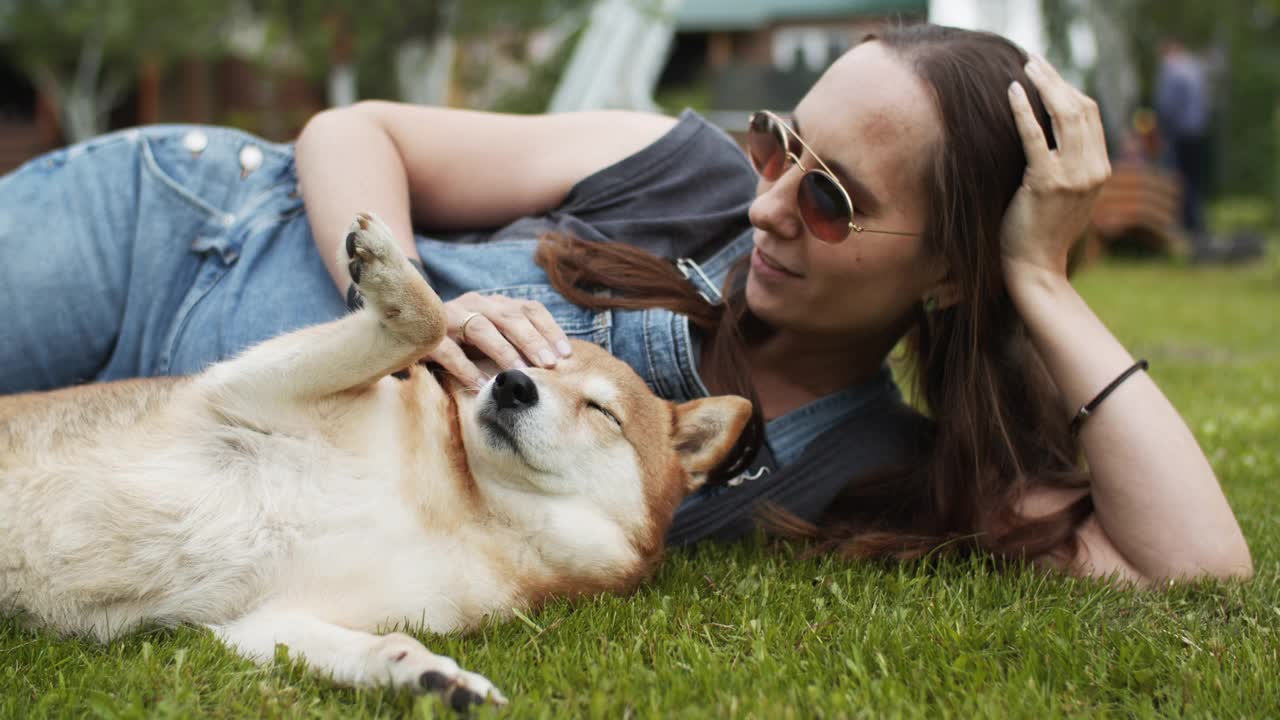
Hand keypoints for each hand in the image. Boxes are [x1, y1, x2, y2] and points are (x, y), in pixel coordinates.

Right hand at [424, 292, 572, 385]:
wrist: (404, 329)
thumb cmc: (457, 340)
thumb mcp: (487, 336)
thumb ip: (511, 342)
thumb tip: (549, 365)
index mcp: (493, 303)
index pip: (528, 308)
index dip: (549, 329)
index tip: (566, 354)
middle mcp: (474, 304)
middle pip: (509, 317)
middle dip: (532, 340)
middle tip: (550, 364)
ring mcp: (449, 317)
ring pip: (481, 329)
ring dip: (505, 352)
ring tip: (521, 374)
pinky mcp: (427, 336)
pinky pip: (450, 351)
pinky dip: (467, 369)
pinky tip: (483, 385)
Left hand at [1002, 55, 1110, 288]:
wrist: (1035, 266)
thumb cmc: (1041, 230)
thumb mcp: (1068, 194)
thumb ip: (1071, 165)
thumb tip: (1055, 134)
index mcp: (1100, 169)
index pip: (1091, 115)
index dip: (1070, 89)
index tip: (1048, 75)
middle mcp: (1093, 170)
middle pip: (1081, 108)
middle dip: (1057, 80)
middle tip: (1035, 61)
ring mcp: (1073, 177)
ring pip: (1064, 116)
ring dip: (1044, 86)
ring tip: (1026, 67)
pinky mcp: (1046, 184)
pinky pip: (1035, 138)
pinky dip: (1023, 111)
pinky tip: (1013, 92)